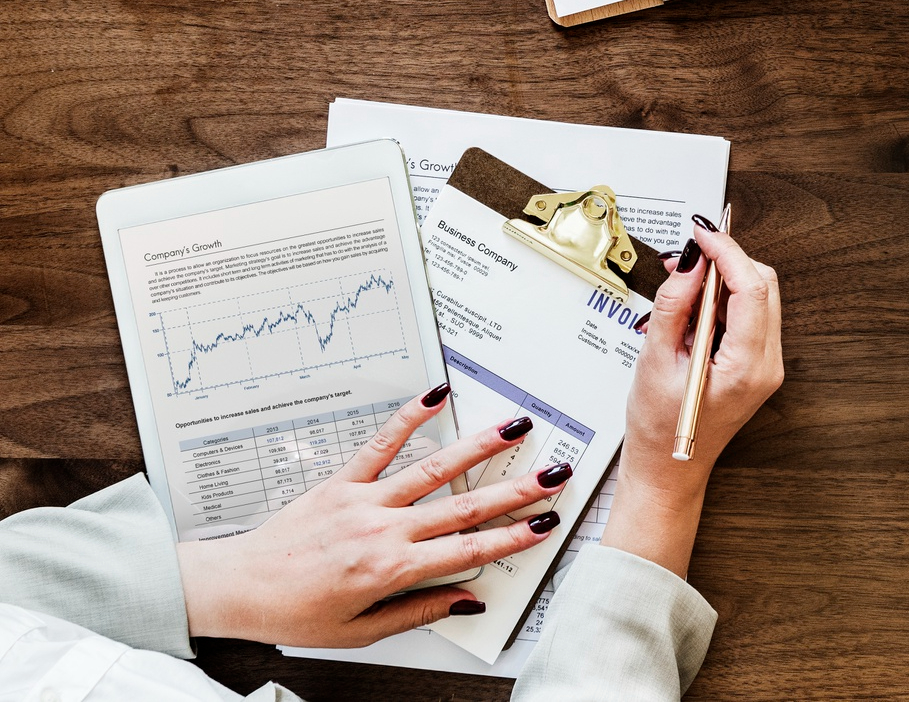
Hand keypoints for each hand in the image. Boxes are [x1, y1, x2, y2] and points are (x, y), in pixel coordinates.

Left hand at [176, 390, 567, 645]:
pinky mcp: (342, 481)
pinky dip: (410, 417)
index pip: (467, 551)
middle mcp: (383, 530)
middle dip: (515, 490)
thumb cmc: (295, 613)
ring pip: (434, 469)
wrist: (238, 587)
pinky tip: (436, 396)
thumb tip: (465, 600)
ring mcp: (364, 500)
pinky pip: (381, 444)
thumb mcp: (360, 631)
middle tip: (552, 475)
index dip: (511, 536)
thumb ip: (417, 611)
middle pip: (464, 507)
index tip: (543, 524)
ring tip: (514, 429)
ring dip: (479, 447)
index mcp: (390, 570)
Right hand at [599, 223, 784, 576]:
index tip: (701, 232)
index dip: (727, 252)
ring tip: (683, 286)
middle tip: (687, 256)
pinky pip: (750, 315)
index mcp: (746, 367)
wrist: (668, 470)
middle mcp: (767, 365)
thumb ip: (674, 306)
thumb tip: (691, 263)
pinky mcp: (758, 364)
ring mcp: (767, 365)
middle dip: (727, 261)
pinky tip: (694, 308)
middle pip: (763, 286)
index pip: (751, 288)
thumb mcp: (655, 362)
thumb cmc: (658, 430)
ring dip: (724, 280)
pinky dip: (725, 300)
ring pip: (759, 296)